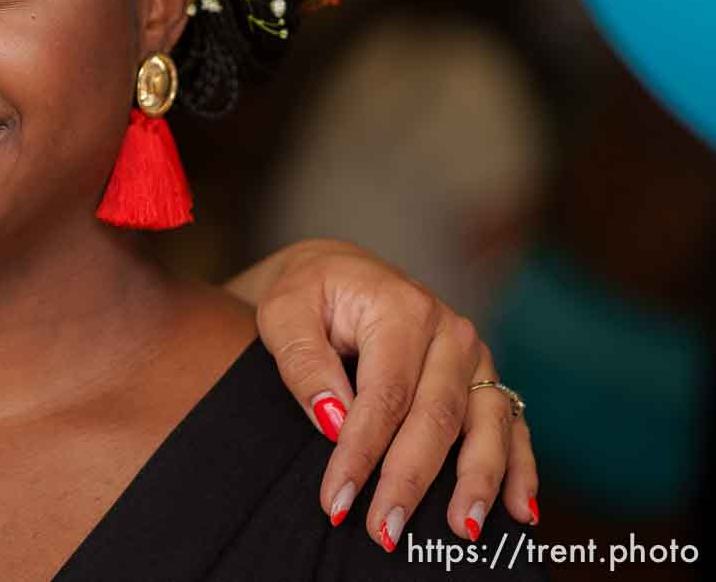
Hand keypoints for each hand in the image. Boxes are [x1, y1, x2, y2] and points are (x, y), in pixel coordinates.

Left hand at [232, 238, 539, 546]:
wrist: (338, 272)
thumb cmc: (308, 295)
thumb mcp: (284, 314)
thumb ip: (305, 364)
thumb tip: (334, 423)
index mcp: (400, 309)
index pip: (384, 395)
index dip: (362, 453)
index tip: (337, 500)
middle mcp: (448, 331)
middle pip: (436, 417)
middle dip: (411, 480)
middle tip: (385, 530)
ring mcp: (474, 354)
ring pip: (486, 425)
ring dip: (477, 482)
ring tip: (462, 531)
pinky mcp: (484, 375)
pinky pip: (510, 424)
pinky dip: (518, 468)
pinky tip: (519, 510)